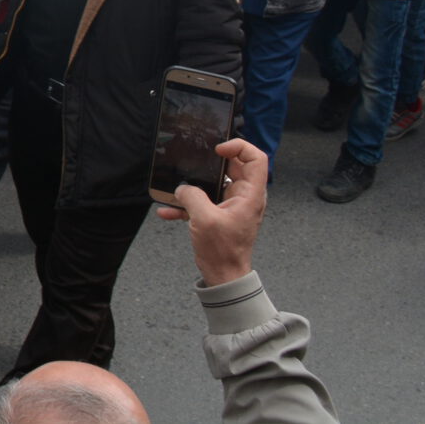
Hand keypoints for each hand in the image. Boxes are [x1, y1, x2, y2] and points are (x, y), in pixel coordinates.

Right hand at [153, 137, 265, 286]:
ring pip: (215, 183)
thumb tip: (182, 188)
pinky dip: (187, 203)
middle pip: (234, 166)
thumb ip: (191, 196)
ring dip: (195, 183)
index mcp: (250, 195)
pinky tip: (167, 210)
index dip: (239, 147)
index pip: (256, 158)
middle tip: (195, 161)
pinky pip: (203, 200)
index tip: (217, 150)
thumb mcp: (204, 219)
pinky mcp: (219, 214)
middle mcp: (244, 196)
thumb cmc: (223, 251)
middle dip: (211, 162)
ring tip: (177, 185)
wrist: (223, 276)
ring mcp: (231, 205)